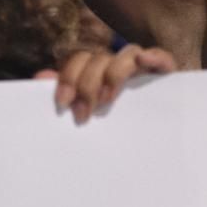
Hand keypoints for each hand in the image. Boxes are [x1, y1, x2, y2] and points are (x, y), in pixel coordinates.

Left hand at [36, 43, 175, 123]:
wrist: (152, 151)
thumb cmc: (114, 130)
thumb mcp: (86, 112)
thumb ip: (67, 95)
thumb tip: (40, 77)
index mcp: (98, 71)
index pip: (80, 60)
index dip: (69, 77)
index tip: (62, 103)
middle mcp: (119, 65)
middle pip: (100, 58)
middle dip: (87, 85)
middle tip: (83, 114)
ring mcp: (143, 68)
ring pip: (126, 54)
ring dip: (113, 74)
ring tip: (107, 101)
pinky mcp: (166, 74)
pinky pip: (162, 57)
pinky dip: (153, 56)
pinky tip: (144, 60)